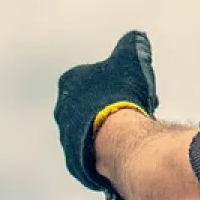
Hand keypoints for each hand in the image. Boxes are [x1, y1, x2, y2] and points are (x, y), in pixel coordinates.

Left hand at [55, 31, 157, 191]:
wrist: (118, 136)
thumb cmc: (121, 94)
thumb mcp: (130, 57)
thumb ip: (132, 44)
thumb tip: (137, 37)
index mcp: (69, 82)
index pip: (92, 79)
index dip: (116, 83)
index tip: (133, 88)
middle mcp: (62, 111)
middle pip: (90, 107)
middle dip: (111, 107)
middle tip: (135, 111)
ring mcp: (66, 139)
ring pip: (91, 132)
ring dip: (109, 131)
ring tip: (133, 132)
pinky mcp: (75, 162)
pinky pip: (93, 154)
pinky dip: (108, 151)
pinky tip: (125, 149)